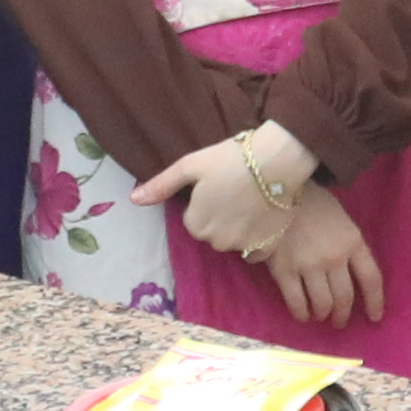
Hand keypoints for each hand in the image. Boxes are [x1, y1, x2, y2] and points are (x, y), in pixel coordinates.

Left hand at [130, 122, 311, 260]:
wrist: (277, 161)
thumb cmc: (230, 159)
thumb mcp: (190, 166)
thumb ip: (161, 186)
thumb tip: (133, 200)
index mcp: (196, 223)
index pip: (194, 221)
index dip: (204, 203)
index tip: (217, 187)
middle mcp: (217, 241)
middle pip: (213, 233)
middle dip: (219, 217)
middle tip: (234, 192)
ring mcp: (243, 246)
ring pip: (233, 242)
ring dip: (238, 228)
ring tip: (251, 201)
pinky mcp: (267, 247)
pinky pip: (255, 251)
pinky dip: (257, 240)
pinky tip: (262, 218)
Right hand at [258, 183, 381, 327]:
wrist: (275, 189)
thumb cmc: (310, 201)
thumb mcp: (340, 218)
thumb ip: (348, 245)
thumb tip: (350, 273)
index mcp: (352, 241)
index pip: (371, 279)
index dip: (375, 302)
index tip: (374, 317)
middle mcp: (334, 257)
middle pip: (345, 297)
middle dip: (343, 314)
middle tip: (339, 321)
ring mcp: (309, 266)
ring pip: (322, 304)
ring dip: (323, 314)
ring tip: (320, 315)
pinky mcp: (284, 271)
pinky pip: (297, 302)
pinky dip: (301, 313)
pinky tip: (302, 314)